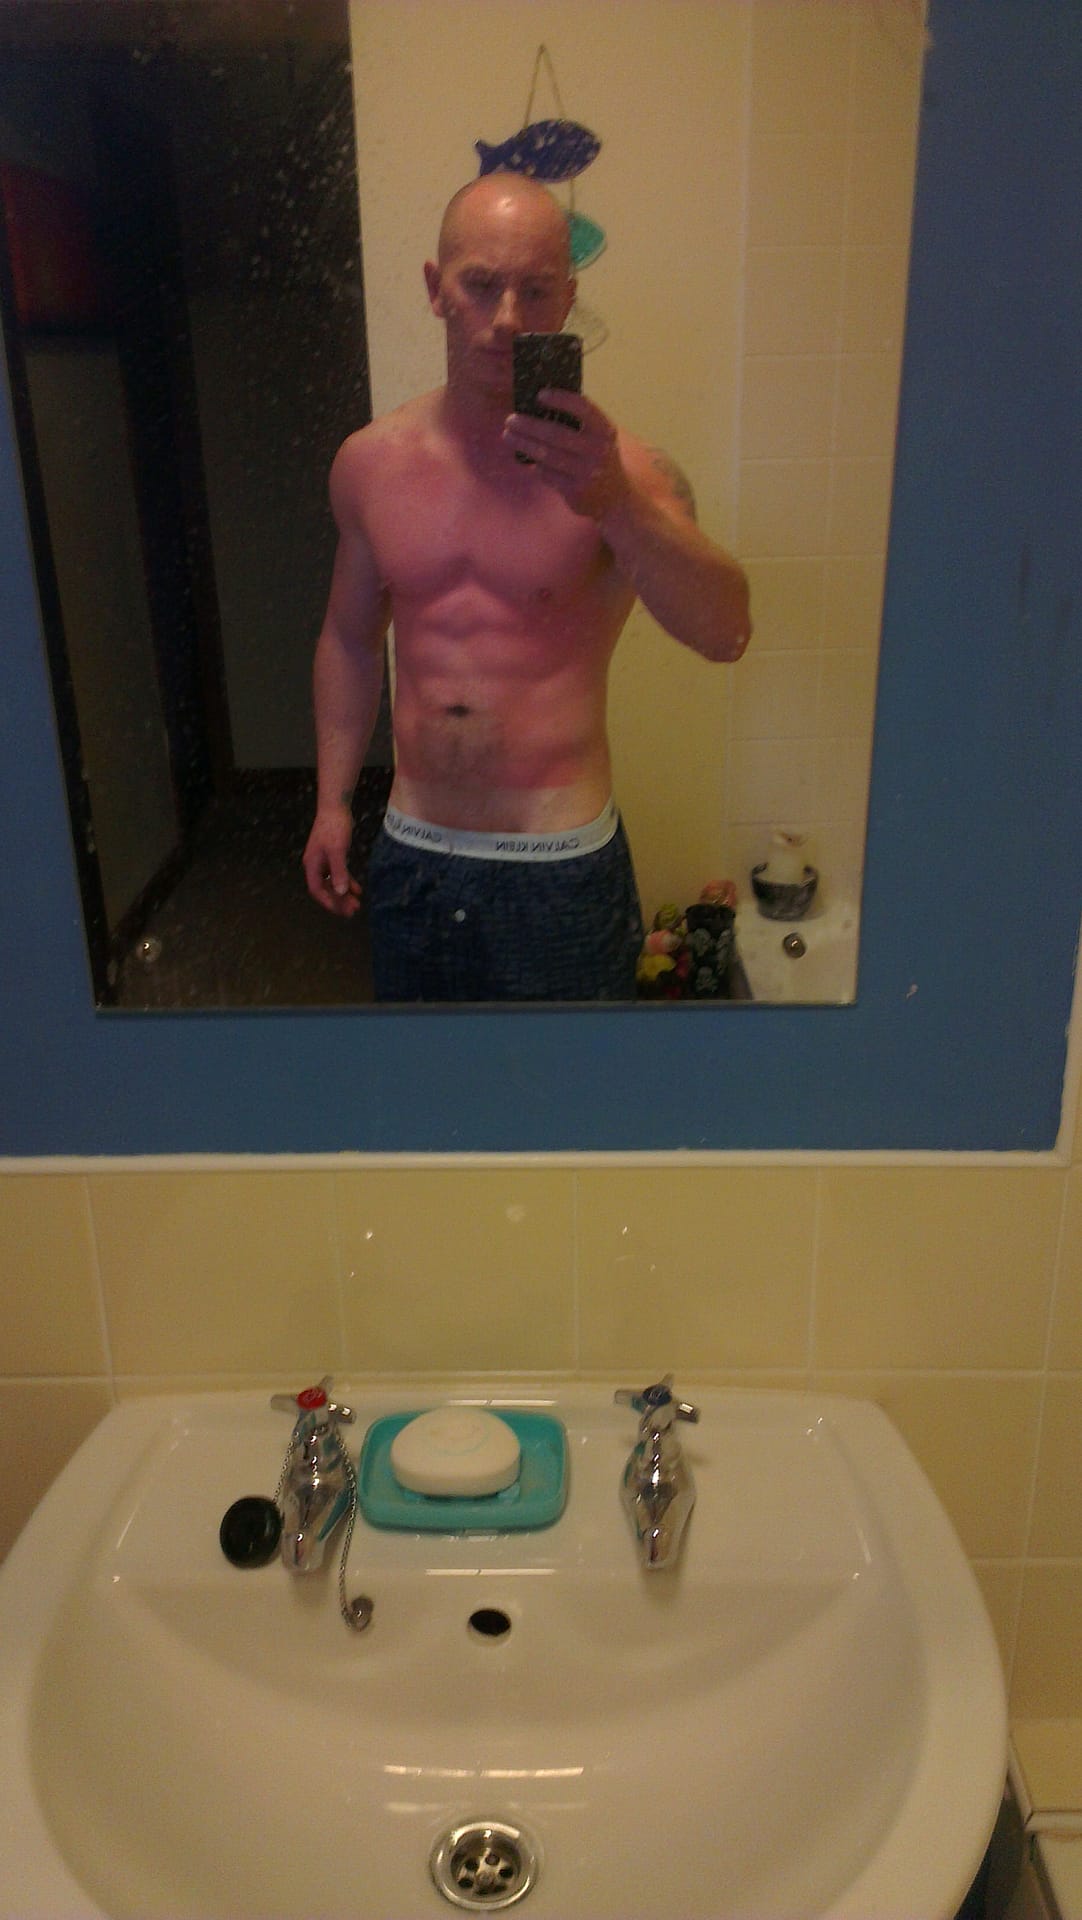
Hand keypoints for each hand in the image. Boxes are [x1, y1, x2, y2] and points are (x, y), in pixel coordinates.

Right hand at [303, 805, 361, 916]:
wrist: (335, 807)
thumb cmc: (334, 828)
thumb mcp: (338, 851)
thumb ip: (339, 872)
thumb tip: (341, 893)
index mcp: (312, 865)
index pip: (317, 890)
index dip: (329, 902)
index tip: (343, 911)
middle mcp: (315, 865)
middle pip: (325, 889)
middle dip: (338, 901)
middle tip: (353, 911)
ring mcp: (323, 860)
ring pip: (333, 882)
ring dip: (343, 893)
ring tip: (357, 903)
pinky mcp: (332, 855)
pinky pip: (339, 873)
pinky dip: (347, 881)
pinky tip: (357, 889)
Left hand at [503, 391, 629, 521]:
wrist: (615, 498)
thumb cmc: (598, 458)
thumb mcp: (598, 438)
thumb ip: (579, 422)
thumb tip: (540, 404)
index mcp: (605, 430)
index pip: (583, 408)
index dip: (560, 399)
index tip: (539, 395)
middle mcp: (598, 450)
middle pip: (555, 433)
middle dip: (528, 425)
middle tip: (510, 419)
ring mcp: (587, 472)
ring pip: (546, 456)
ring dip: (523, 444)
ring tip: (508, 436)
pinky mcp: (575, 491)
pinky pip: (547, 474)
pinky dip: (535, 466)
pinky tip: (528, 460)